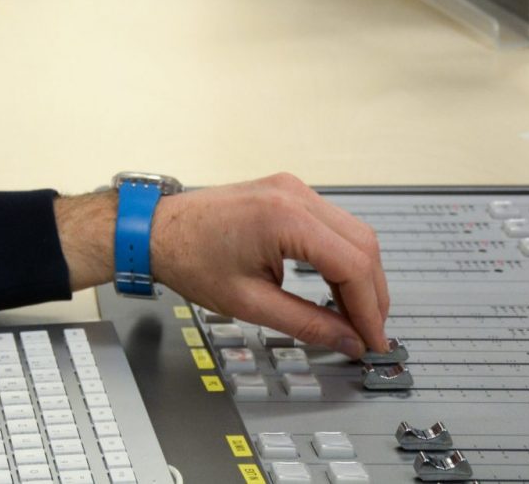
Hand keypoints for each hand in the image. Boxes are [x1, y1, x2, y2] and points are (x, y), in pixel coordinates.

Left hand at [149, 174, 388, 356]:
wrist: (155, 229)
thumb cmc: (189, 257)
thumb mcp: (249, 302)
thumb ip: (306, 323)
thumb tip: (348, 340)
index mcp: (285, 217)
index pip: (353, 265)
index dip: (370, 309)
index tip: (373, 340)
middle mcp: (295, 194)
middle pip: (363, 244)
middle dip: (372, 293)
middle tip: (368, 333)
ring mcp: (293, 188)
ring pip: (354, 232)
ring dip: (361, 275)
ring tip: (355, 316)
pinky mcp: (288, 192)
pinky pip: (333, 225)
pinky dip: (342, 257)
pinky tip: (337, 287)